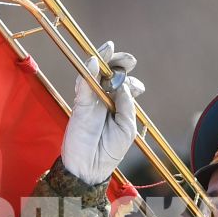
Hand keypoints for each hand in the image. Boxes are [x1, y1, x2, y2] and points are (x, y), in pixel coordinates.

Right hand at [59, 40, 143, 184]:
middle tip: (128, 59)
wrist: (89, 167)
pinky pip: (83, 84)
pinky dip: (87, 72)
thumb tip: (123, 83)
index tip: (138, 86)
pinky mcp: (80, 104)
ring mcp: (91, 99)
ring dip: (102, 59)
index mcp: (119, 105)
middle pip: (109, 73)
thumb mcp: (127, 127)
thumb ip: (126, 105)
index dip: (130, 79)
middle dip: (118, 62)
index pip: (124, 84)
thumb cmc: (110, 150)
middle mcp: (105, 99)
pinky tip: (93, 62)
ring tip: (109, 49)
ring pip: (95, 73)